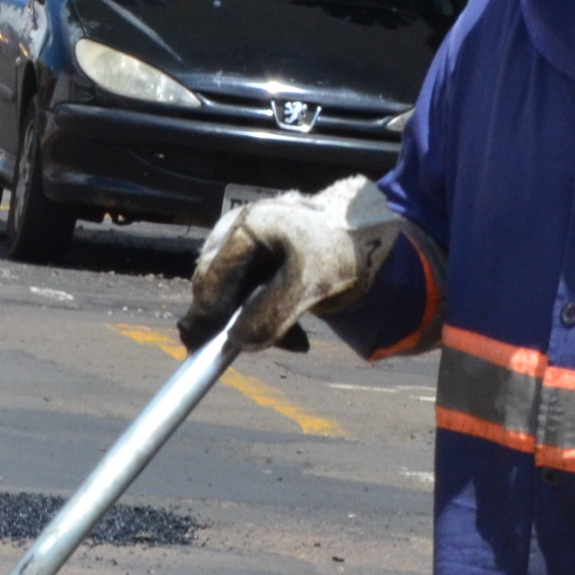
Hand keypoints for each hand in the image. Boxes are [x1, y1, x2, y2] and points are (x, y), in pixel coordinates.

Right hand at [178, 174, 395, 351]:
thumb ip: (268, 314)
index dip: (203, 317)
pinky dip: (268, 314)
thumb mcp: (305, 286)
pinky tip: (293, 331)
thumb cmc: (342, 251)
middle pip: (217, 284)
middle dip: (234, 321)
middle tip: (254, 345)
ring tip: (291, 339)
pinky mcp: (262, 256)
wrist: (377, 238)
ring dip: (255, 321)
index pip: (210, 278)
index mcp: (247, 226)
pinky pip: (251, 292)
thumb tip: (237, 341)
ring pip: (234, 292)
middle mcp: (240, 229)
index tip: (197, 348)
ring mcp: (250, 241)